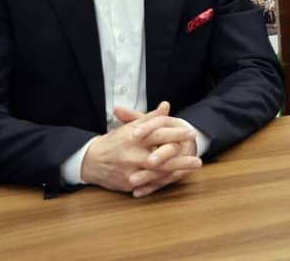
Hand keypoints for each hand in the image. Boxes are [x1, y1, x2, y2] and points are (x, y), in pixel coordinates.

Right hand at [81, 102, 200, 196]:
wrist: (91, 161)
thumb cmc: (115, 141)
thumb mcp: (131, 126)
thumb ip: (150, 118)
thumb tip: (166, 105)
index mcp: (133, 138)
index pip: (158, 134)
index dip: (176, 134)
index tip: (192, 133)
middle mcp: (131, 156)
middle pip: (160, 158)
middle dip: (180, 159)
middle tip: (199, 158)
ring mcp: (130, 172)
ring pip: (156, 174)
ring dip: (177, 171)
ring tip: (193, 167)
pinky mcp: (128, 184)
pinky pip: (150, 184)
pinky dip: (165, 181)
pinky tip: (179, 177)